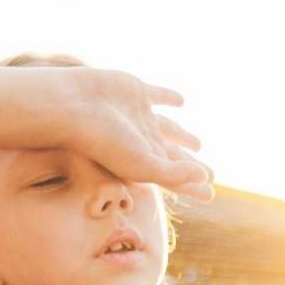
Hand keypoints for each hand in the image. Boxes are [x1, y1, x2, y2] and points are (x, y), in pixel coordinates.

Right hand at [56, 67, 214, 201]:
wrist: (74, 107)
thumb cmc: (105, 142)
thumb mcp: (143, 165)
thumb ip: (174, 174)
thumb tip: (204, 178)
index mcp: (145, 160)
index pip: (176, 177)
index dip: (193, 186)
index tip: (210, 193)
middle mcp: (143, 140)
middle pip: (174, 155)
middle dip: (191, 165)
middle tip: (209, 174)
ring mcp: (140, 116)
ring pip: (169, 128)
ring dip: (183, 136)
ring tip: (198, 145)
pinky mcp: (136, 92)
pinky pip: (158, 95)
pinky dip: (170, 97)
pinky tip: (181, 101)